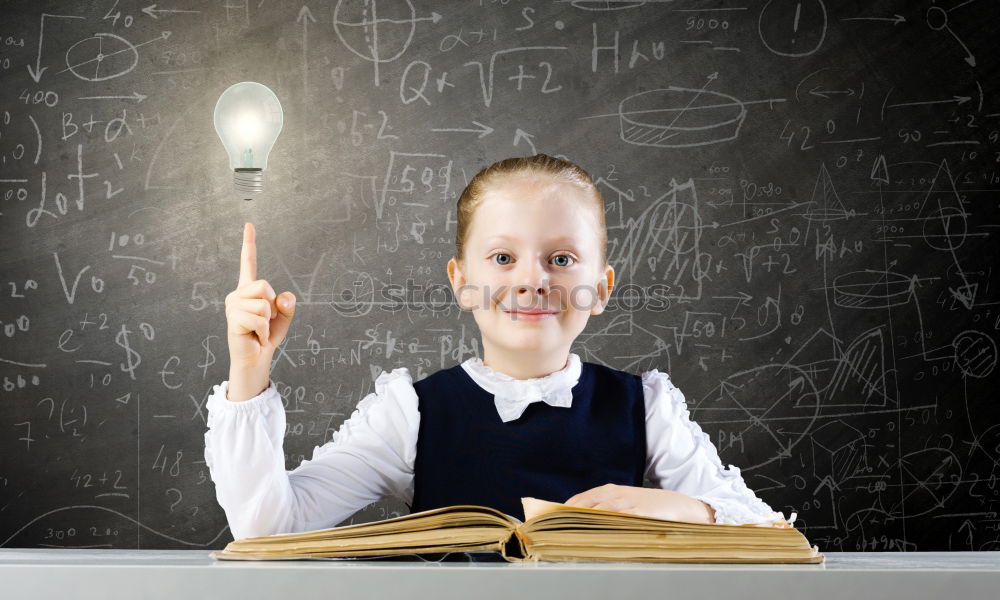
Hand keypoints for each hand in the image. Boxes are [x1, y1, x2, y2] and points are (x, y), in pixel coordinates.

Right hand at [224, 223, 295, 397]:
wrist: (255, 358)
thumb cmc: (267, 336)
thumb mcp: (284, 317)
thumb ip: (288, 304)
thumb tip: (283, 296)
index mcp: (249, 290)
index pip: (249, 262)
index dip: (249, 244)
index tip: (249, 224)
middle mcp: (238, 294)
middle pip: (265, 286)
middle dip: (272, 306)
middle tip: (264, 322)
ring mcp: (233, 306)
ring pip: (263, 304)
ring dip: (268, 322)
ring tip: (258, 330)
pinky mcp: (233, 318)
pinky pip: (259, 319)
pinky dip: (263, 331)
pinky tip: (255, 337)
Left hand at [564, 483, 715, 523]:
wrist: (680, 506)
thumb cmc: (649, 506)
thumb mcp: (624, 504)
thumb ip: (603, 510)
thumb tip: (578, 521)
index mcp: (609, 491)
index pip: (579, 499)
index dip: (561, 509)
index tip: (547, 520)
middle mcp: (615, 494)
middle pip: (583, 504)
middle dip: (566, 516)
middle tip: (550, 528)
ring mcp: (626, 503)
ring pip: (597, 511)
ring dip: (580, 521)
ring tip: (565, 532)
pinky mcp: (639, 513)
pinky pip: (617, 519)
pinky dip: (605, 525)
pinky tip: (594, 534)